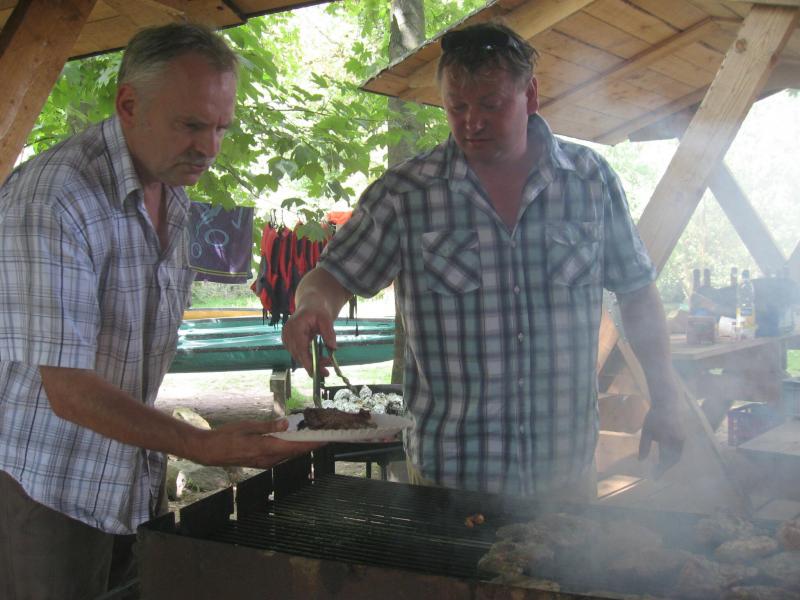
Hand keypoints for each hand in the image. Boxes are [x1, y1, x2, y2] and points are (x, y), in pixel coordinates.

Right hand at [192, 419, 324, 468]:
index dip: (312, 443)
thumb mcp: (248, 426)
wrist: (210, 451)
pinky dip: (292, 448)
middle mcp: (268, 459)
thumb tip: (286, 423)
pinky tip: (297, 440)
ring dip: (303, 446)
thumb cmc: (226, 436)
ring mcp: (265, 462)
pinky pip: (282, 455)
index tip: (326, 438)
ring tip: (315, 436)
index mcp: (266, 448)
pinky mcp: (263, 462)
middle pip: (296, 452)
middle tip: (326, 434)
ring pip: (290, 454)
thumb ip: (268, 426)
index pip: (295, 446)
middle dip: (312, 444)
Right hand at [281, 306, 336, 375]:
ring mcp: (286, 339)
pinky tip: (318, 359)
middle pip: (299, 355)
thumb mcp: (326, 318)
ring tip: (326, 363)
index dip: (308, 362)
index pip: (300, 348)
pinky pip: (298, 354)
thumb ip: (329, 332)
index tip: (317, 372)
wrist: (310, 306)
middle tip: (327, 371)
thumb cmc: (317, 310)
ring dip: (312, 362)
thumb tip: (333, 348)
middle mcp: (287, 334)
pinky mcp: (289, 343)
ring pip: (298, 357)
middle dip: (313, 364)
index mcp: (294, 327)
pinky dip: (308, 358)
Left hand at [638, 405, 684, 478]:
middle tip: (656, 474)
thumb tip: (641, 461)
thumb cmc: (654, 417)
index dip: (660, 469)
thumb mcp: (646, 431)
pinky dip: (672, 458)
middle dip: (665, 468)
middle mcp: (676, 440)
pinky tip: (665, 459)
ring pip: (677, 456)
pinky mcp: (683, 438)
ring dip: (669, 464)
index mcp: (666, 437)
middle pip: (673, 459)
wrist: (667, 404)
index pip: (664, 458)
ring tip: (660, 468)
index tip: (654, 476)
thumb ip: (644, 446)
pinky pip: (679, 451)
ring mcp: (682, 439)